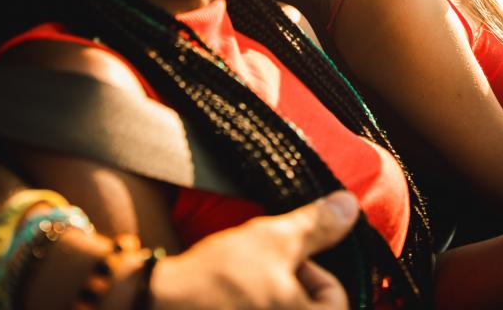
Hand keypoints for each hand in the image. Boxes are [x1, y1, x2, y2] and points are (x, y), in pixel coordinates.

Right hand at [152, 191, 358, 309]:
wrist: (152, 305)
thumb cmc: (218, 277)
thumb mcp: (274, 240)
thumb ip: (318, 226)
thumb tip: (351, 204)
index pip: (336, 300)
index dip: (312, 271)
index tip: (281, 260)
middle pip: (306, 309)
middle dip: (290, 288)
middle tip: (261, 273)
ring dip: (266, 300)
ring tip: (240, 287)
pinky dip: (245, 306)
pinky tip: (223, 301)